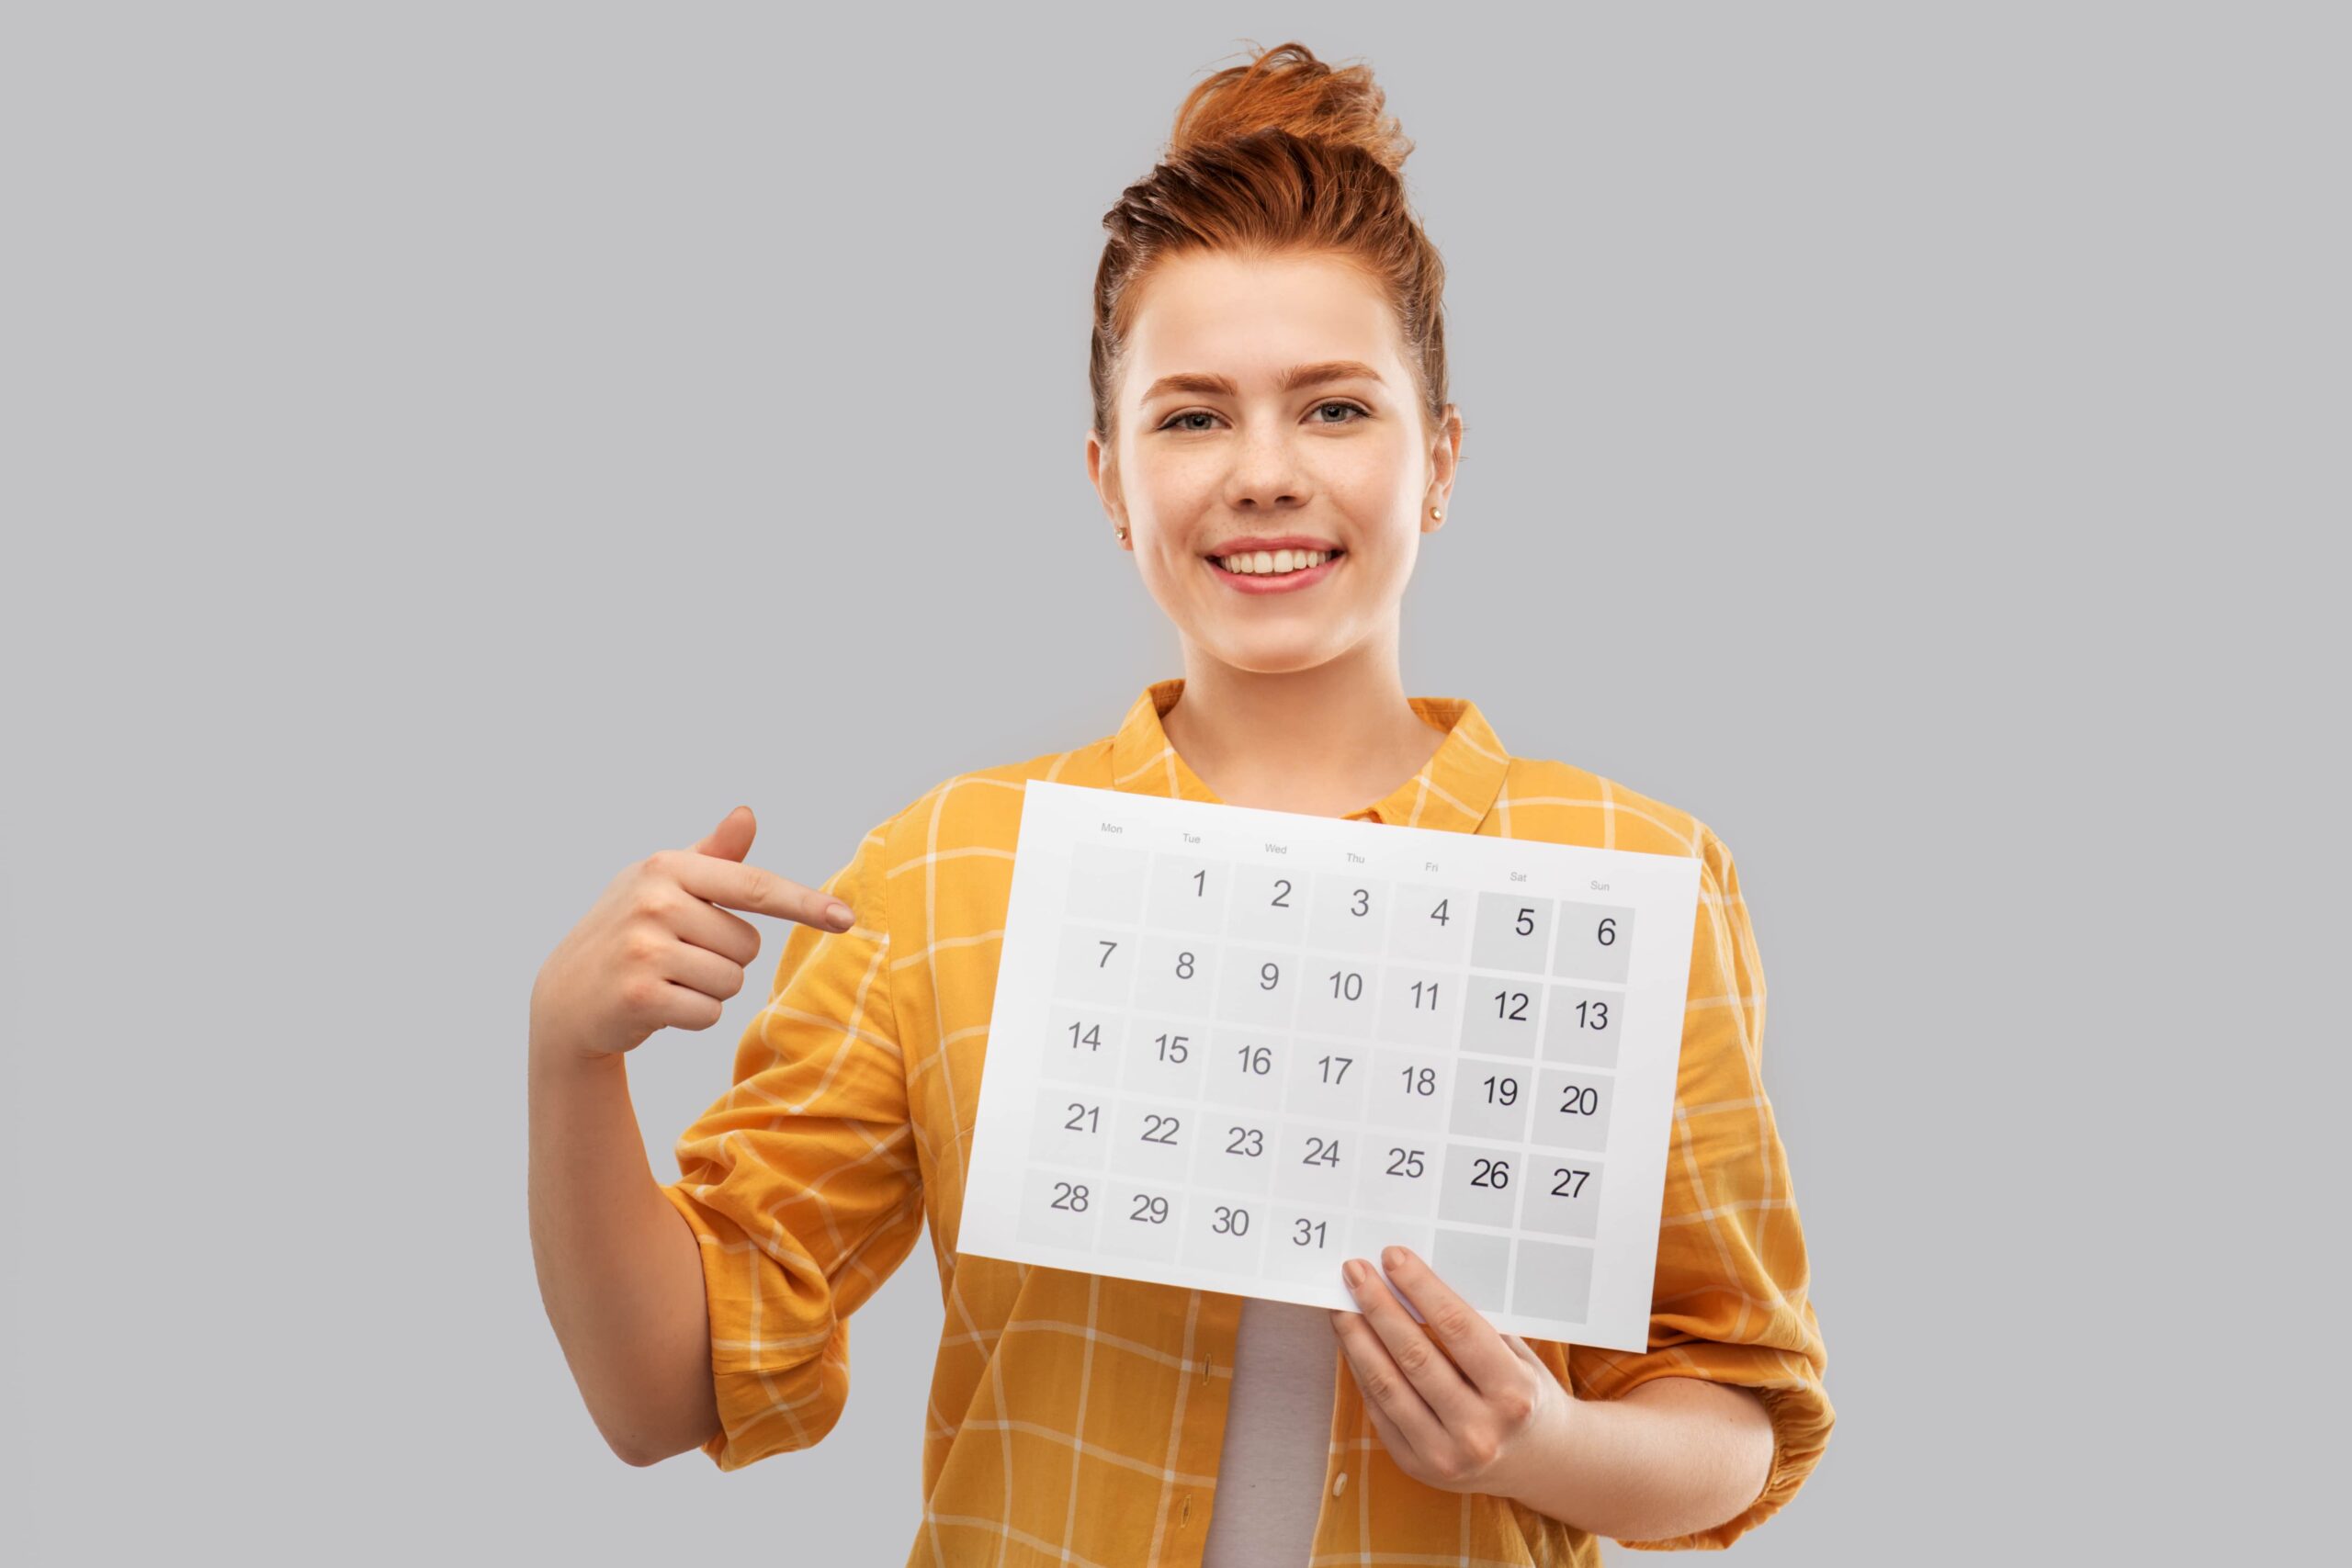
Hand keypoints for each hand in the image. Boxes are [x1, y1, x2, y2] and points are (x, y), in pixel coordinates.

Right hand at [529, 805, 860, 1061]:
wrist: (568, 992)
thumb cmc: (633, 930)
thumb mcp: (665, 884)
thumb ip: (714, 855)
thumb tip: (747, 814)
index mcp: (668, 867)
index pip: (753, 886)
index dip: (804, 903)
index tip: (846, 918)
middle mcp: (654, 901)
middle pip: (747, 945)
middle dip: (726, 958)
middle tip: (681, 955)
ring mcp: (643, 948)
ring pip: (731, 982)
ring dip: (710, 989)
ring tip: (669, 978)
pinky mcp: (639, 995)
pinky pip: (709, 1013)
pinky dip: (694, 1015)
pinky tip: (660, 1003)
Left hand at [1329, 1245, 1577, 1502]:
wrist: (1538, 1462)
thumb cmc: (1523, 1394)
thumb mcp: (1518, 1358)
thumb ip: (1474, 1326)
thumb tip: (1413, 1277)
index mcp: (1513, 1393)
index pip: (1457, 1327)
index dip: (1420, 1287)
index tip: (1392, 1256)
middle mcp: (1479, 1430)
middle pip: (1414, 1355)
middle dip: (1379, 1306)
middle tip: (1355, 1271)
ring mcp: (1445, 1455)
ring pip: (1387, 1384)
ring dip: (1357, 1337)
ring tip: (1342, 1304)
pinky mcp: (1417, 1465)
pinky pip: (1378, 1409)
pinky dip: (1361, 1369)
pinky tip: (1352, 1340)